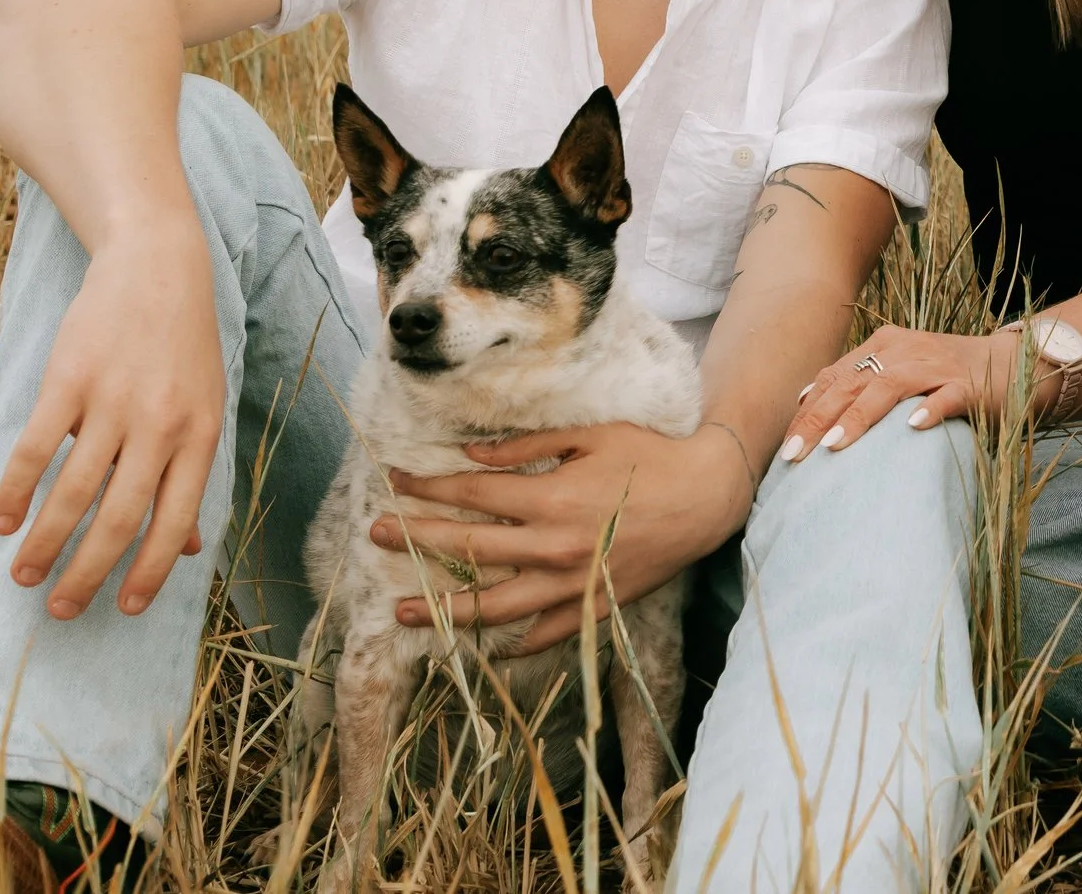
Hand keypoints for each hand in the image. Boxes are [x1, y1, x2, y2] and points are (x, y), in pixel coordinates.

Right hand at [0, 219, 219, 617]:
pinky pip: (36, 450)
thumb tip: (187, 549)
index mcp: (199, 435)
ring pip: (72, 493)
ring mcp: (112, 402)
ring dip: (45, 545)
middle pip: (119, 518)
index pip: (176, 520)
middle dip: (88, 574)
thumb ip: (191, 474)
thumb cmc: (183, 347)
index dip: (151, 571)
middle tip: (61, 609)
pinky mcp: (68, 380)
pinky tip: (4, 523)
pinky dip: (16, 493)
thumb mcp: (206, 407)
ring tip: (26, 577)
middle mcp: (159, 424)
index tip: (125, 610)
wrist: (157, 267)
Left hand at [375, 421, 749, 655]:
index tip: (393, 482)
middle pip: (468, 547)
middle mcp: (553, 547)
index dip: (427, 488)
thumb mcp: (590, 435)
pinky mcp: (593, 607)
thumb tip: (471, 456)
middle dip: (415, 539)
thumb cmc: (649, 455)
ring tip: (403, 611)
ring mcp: (572, 584)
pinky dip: (513, 643)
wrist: (706, 496)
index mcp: (550, 498)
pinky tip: (485, 646)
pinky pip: (544, 634)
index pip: (470, 495)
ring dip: (442, 609)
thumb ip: (527, 445)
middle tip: (374, 534)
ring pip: (493, 607)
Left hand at [780, 324, 1018, 461]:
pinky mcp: (969, 385)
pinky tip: (913, 427)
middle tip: (794, 455)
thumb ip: (859, 383)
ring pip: (891, 387)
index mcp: (884, 346)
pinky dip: (930, 409)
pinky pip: (946, 397)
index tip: (784, 445)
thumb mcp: (898, 372)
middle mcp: (905, 350)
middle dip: (819, 419)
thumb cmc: (946, 376)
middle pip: (853, 383)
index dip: (807, 410)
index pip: (835, 377)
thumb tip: (806, 402)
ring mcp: (937, 366)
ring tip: (836, 445)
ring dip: (860, 416)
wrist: (1010, 365)